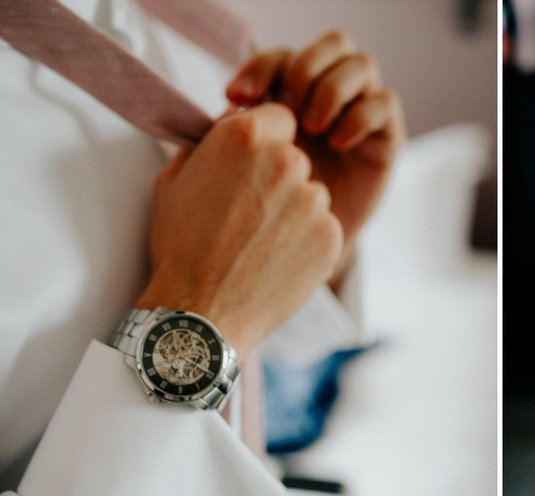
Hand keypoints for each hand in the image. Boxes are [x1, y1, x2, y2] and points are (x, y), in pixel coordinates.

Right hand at [136, 104, 343, 356]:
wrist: (202, 311)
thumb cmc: (181, 247)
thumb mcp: (176, 179)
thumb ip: (209, 142)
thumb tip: (229, 120)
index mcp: (245, 137)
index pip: (280, 117)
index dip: (267, 142)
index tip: (254, 166)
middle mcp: (286, 161)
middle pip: (297, 158)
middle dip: (280, 180)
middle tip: (250, 215)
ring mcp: (313, 200)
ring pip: (312, 196)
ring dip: (295, 213)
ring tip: (260, 244)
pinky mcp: (331, 236)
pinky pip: (325, 229)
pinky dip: (308, 243)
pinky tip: (277, 262)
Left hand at [225, 31, 405, 245]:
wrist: (305, 249)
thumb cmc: (270, 206)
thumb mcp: (244, 165)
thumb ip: (235, 131)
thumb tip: (229, 103)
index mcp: (295, 93)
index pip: (283, 56)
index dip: (259, 68)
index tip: (237, 99)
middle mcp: (333, 93)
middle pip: (333, 43)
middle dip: (306, 71)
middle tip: (289, 113)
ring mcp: (364, 112)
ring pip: (362, 65)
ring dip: (333, 90)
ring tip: (313, 128)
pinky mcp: (388, 137)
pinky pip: (385, 103)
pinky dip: (359, 116)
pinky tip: (338, 144)